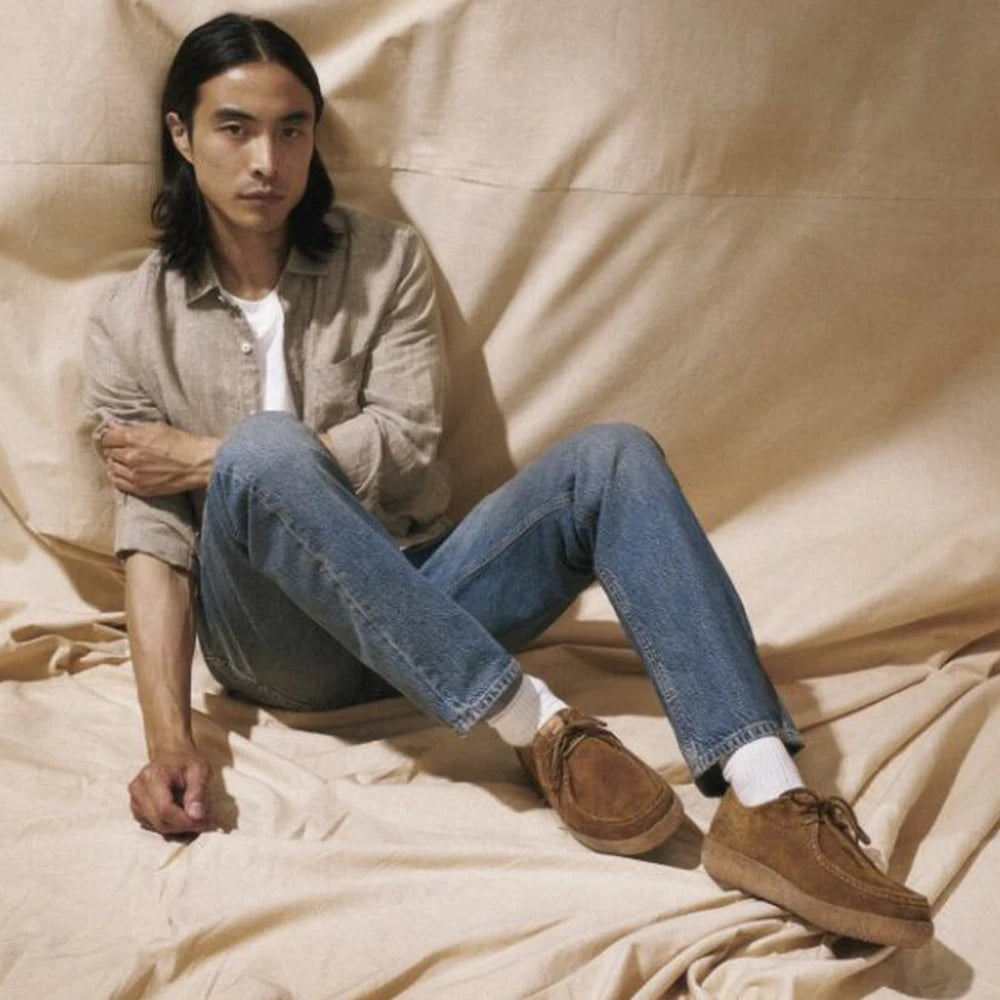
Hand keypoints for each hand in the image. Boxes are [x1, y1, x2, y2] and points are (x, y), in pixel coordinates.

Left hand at [100, 422, 218, 496]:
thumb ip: (134, 429)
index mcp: (133, 438)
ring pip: (112, 468)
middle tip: (125, 450)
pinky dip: (119, 477)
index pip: (107, 438)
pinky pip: (118, 483)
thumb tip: (115, 428)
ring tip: (128, 462)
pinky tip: (127, 473)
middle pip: (108, 453)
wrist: (197, 464)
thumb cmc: (182, 443)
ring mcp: (134, 474)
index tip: (117, 439)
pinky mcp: (140, 488)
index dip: (112, 437)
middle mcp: (130, 456)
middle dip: (116, 450)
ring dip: (117, 464)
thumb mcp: (158, 427)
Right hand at [129, 749, 211, 836]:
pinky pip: (151, 825)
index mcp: (153, 776)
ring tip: (193, 818)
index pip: (164, 808)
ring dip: (176, 828)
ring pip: (155, 825)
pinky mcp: (135, 807)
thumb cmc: (186, 761)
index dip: (183, 820)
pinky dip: (168, 825)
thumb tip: (196, 817)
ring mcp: (134, 799)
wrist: (170, 754)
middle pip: (158, 820)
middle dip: (182, 826)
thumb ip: (198, 792)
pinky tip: (180, 816)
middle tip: (202, 823)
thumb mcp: (199, 769)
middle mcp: (138, 788)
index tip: (202, 823)